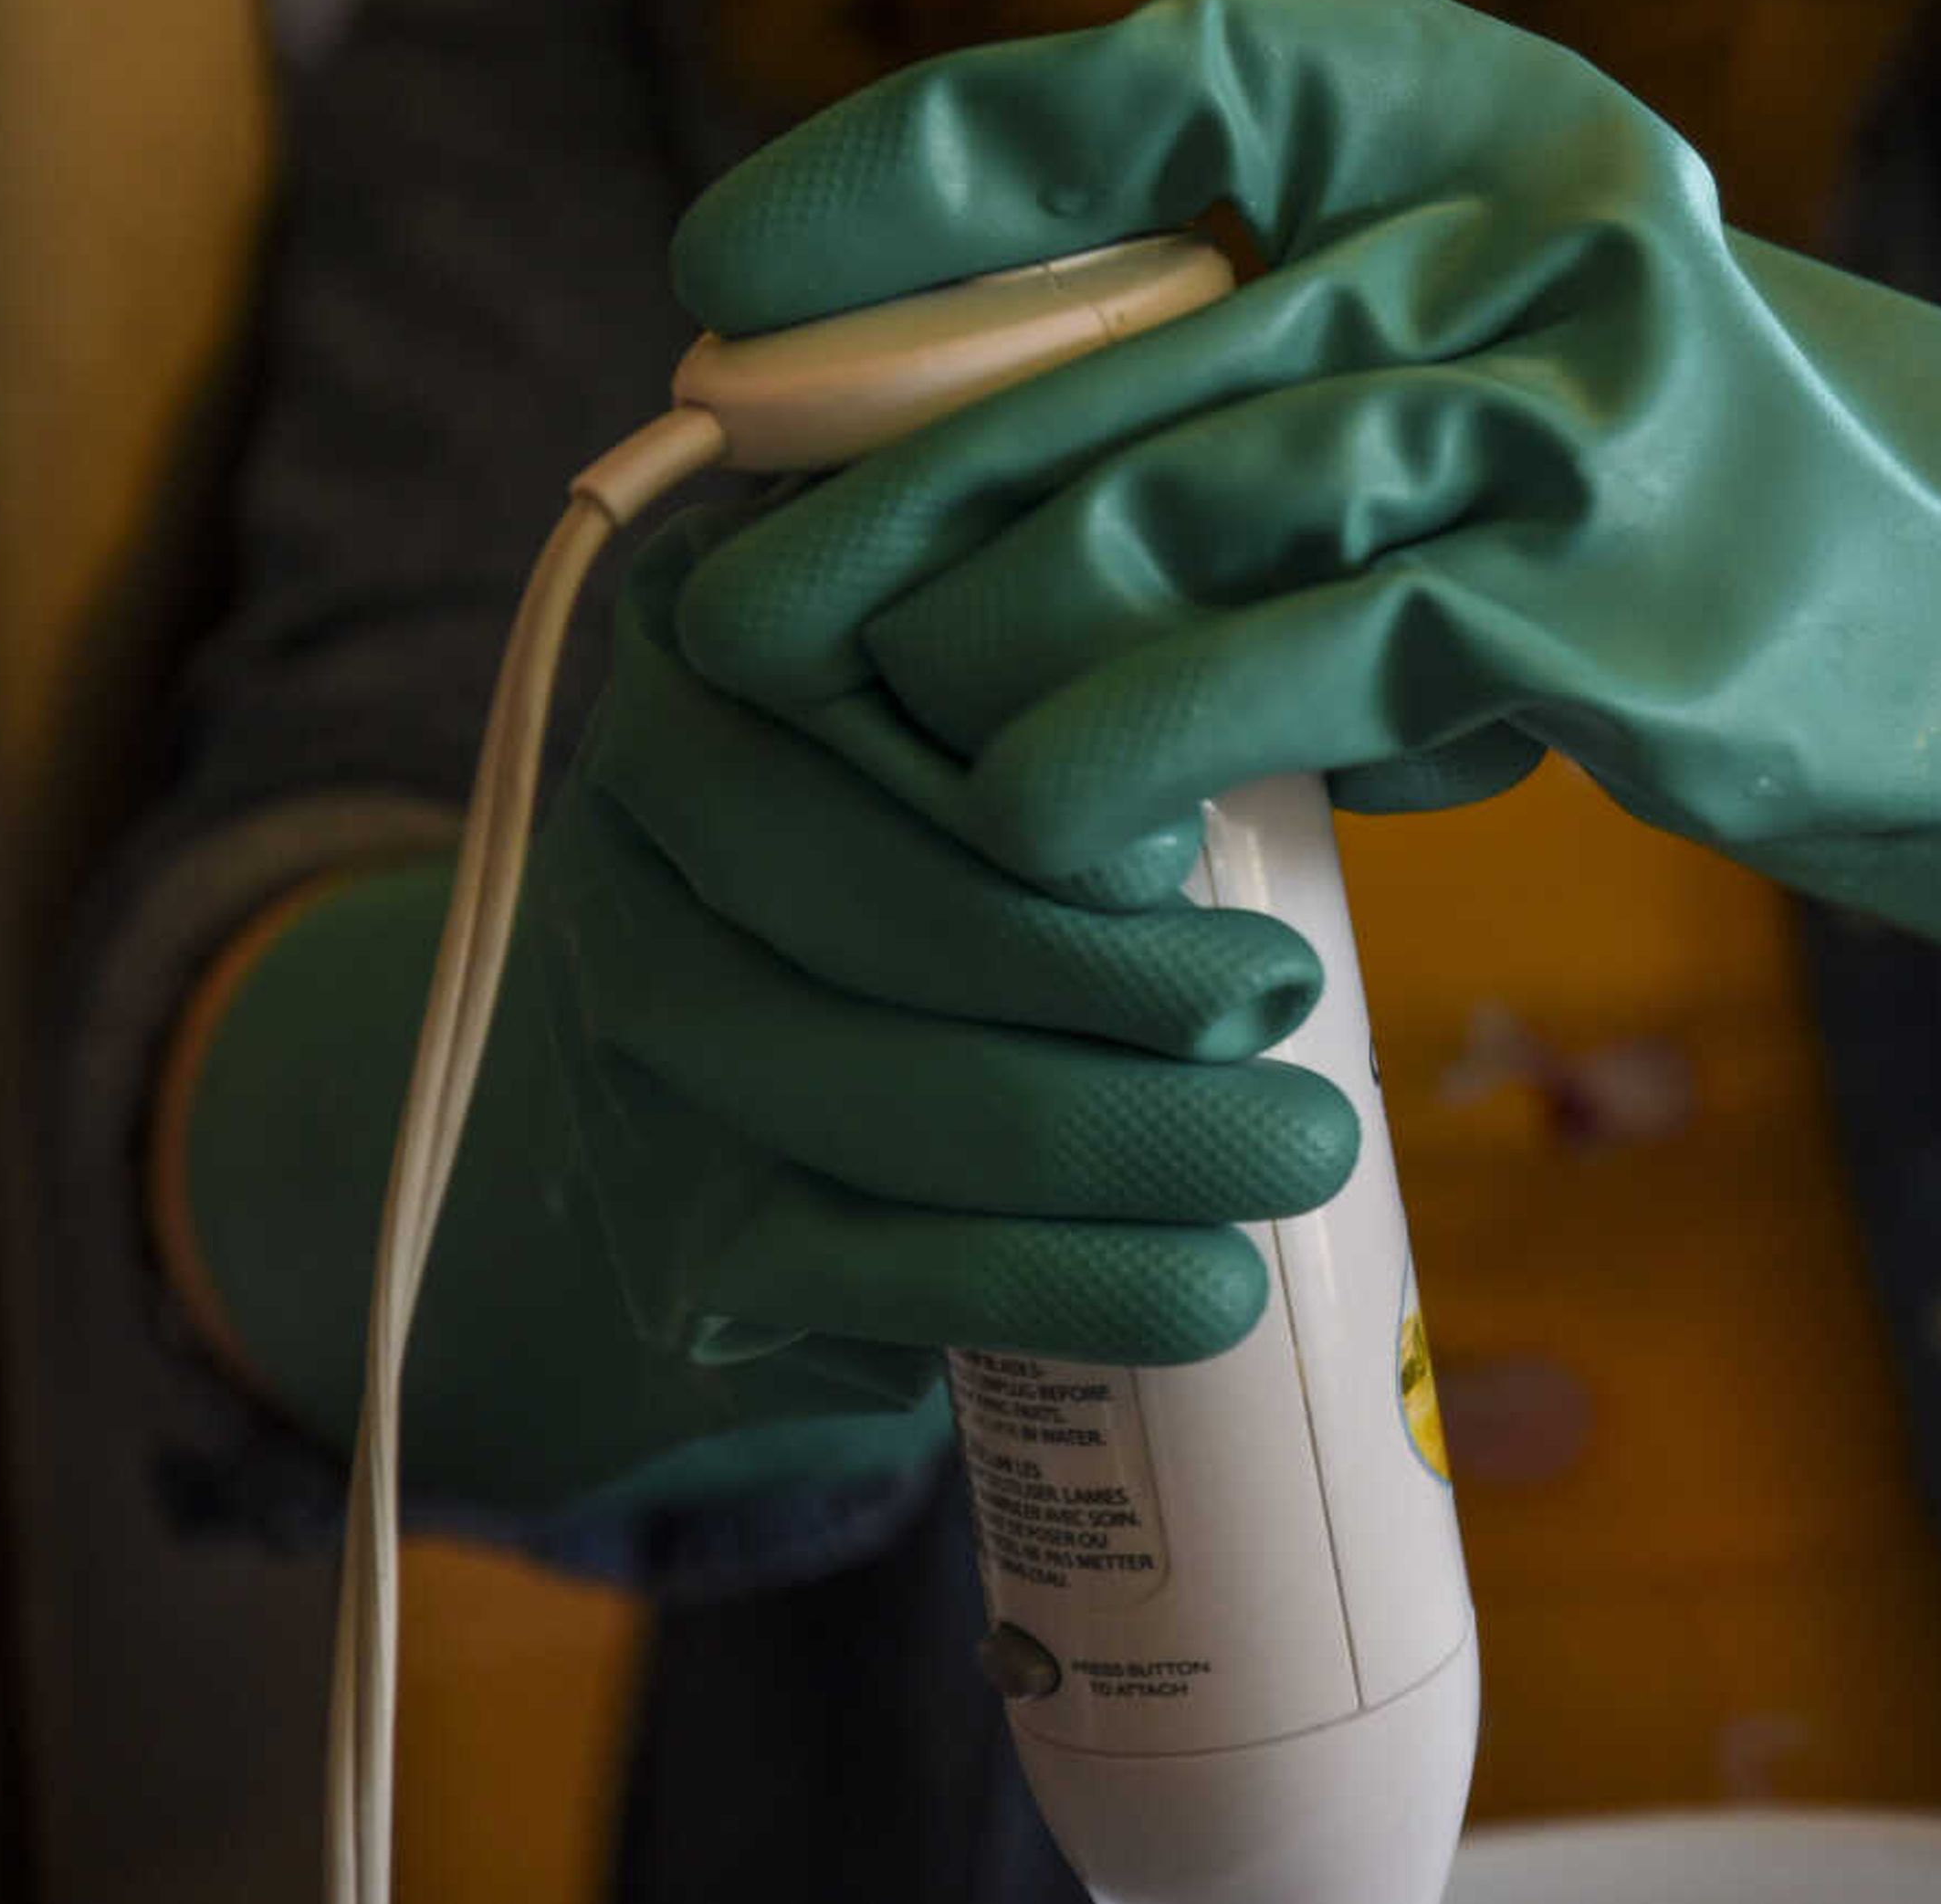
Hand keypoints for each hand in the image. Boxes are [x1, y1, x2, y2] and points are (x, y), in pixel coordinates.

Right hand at [176, 516, 1355, 1508]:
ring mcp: (632, 1039)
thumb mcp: (947, 723)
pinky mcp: (676, 1228)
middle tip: (1294, 998)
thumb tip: (1296, 740)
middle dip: (1117, 970)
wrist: (669, 1126)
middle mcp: (633, 826)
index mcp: (714, 649)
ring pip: (894, 1093)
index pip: (872, 704)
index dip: (1039, 788)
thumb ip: (1063, 701)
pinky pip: (874, 1266)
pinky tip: (1208, 1292)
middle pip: (882, 911)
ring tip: (1309, 1144)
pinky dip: (1062, 1283)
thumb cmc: (906, 872)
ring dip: (1130, 1133)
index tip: (1194, 841)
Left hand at [667, 0, 1940, 1103]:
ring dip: (953, 656)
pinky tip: (1029, 838)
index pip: (1157, 84)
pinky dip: (1099, 765)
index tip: (740, 278)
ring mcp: (1549, 410)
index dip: (924, 169)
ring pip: (1137, 518)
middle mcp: (1511, 224)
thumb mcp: (1508, 384)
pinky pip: (1250, 674)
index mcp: (1485, 122)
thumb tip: (989, 501)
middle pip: (1094, 348)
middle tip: (715, 609)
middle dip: (867, 495)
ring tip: (859, 753)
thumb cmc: (1707, 515)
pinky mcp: (1573, 612)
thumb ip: (1296, 384)